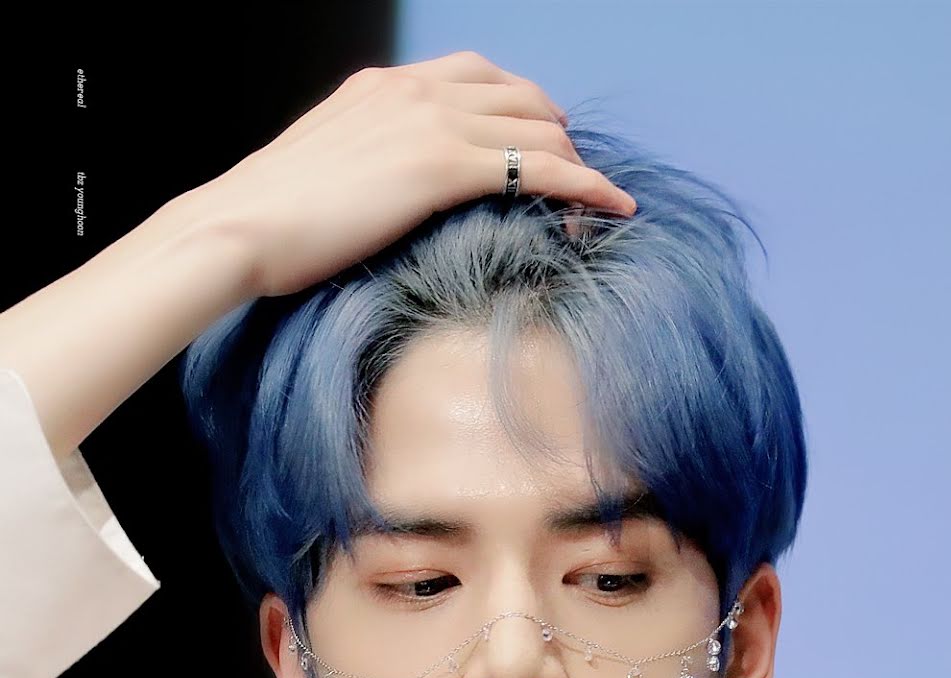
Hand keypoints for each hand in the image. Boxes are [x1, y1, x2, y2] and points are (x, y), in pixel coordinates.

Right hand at [195, 50, 636, 298]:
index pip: (475, 79)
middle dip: (556, 131)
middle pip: (517, 92)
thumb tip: (380, 203)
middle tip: (576, 176)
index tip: (536, 148)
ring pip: (537, 126)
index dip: (516, 111)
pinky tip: (612, 207)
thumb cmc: (268, 222)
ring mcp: (430, 120)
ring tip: (598, 201)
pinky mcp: (442, 165)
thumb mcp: (321, 178)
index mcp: (381, 87)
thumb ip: (362, 171)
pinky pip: (539, 167)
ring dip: (577, 162)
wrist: (239, 227)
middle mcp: (412, 89)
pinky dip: (585, 185)